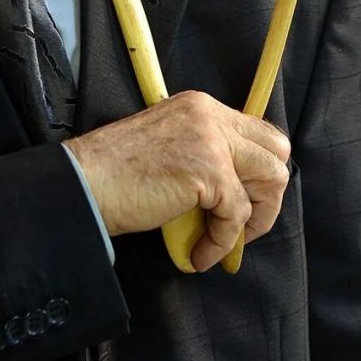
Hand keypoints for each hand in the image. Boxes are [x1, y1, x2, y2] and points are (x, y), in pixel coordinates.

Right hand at [64, 90, 290, 271]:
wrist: (85, 183)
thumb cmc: (116, 173)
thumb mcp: (169, 146)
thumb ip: (204, 153)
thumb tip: (240, 189)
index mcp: (200, 107)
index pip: (257, 132)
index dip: (257, 172)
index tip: (243, 203)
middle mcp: (210, 115)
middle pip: (276, 149)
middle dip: (268, 192)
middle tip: (243, 223)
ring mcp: (211, 140)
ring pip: (270, 178)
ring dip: (254, 219)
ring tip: (224, 240)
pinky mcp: (208, 170)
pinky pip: (237, 215)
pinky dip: (223, 242)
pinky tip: (200, 253)